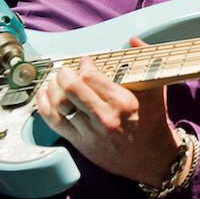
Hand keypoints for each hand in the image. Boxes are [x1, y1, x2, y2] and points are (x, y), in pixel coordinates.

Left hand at [34, 37, 184, 185]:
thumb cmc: (152, 121)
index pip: (92, 76)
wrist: (150, 158)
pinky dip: (44, 105)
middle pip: (72, 88)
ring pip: (60, 103)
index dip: (84, 64)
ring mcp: (91, 132)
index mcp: (124, 102)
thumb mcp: (155, 90)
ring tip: (56, 80)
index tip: (86, 61)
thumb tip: (133, 40)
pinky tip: (44, 94)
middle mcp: (106, 117)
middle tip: (67, 69)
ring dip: (53, 86)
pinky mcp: (80, 142)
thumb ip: (147, 61)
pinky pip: (54, 121)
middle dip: (64, 73)